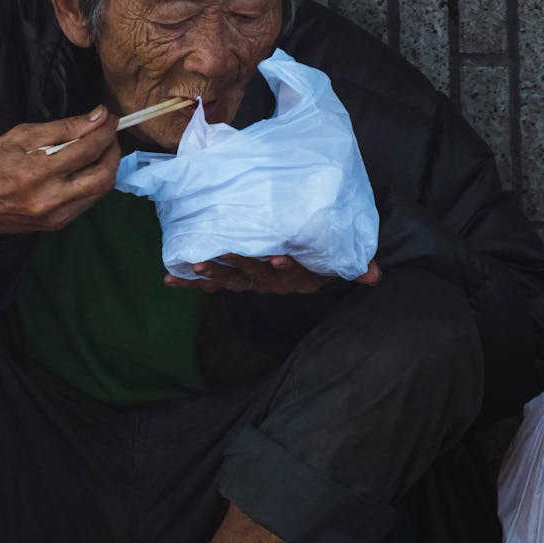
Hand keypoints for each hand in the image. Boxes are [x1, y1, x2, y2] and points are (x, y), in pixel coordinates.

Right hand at [0, 106, 120, 235]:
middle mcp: (50, 198)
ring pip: (100, 191)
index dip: (105, 131)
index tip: (110, 119)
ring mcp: (56, 215)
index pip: (87, 149)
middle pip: (103, 175)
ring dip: (107, 167)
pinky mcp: (57, 225)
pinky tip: (85, 170)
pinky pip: (88, 202)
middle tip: (109, 135)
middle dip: (113, 151)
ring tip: (99, 150)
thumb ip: (63, 128)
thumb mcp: (22, 135)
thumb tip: (97, 118)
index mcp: (37, 171)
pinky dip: (93, 183)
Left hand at [163, 254, 381, 294]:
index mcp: (289, 277)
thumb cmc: (317, 262)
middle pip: (249, 275)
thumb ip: (355, 267)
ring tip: (188, 267)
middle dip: (231, 266)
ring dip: (206, 275)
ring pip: (226, 280)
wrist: (306, 274)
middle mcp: (267, 282)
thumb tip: (374, 274)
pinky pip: (208, 284)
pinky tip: (169, 279)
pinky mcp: (232, 280)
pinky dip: (189, 283)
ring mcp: (248, 283)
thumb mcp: (336, 266)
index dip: (280, 266)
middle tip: (213, 257)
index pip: (285, 272)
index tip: (276, 258)